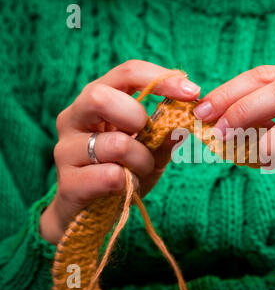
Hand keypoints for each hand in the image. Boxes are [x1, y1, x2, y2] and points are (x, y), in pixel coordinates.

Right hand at [40, 60, 199, 244]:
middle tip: (147, 137)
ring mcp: (65, 150)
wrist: (90, 215)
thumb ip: (166, 134)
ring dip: (142, 162)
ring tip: (139, 172)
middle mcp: (74, 119)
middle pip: (100, 96)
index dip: (161, 79)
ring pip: (116, 144)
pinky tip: (125, 188)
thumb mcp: (149, 150)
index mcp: (95, 102)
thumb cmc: (121, 173)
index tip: (193, 92)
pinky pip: (112, 176)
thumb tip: (188, 118)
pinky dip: (130, 184)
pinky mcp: (68, 182)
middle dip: (137, 117)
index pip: (126, 74)